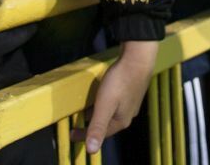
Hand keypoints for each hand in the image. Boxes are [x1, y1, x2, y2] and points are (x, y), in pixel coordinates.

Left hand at [74, 39, 158, 153]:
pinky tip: (101, 95)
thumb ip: (97, 127)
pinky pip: (116, 103)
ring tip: (87, 108)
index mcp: (121, 121)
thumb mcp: (105, 106)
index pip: (100, 135)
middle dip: (92, 126)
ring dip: (98, 114)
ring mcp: (131, 102)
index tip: (71, 134)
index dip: (84, 136)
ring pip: (111, 113)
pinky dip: (105, 104)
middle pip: (107, 125)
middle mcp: (128, 114)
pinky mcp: (131, 91)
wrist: (138, 59)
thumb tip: (91, 150)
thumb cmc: (120, 81)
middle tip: (78, 122)